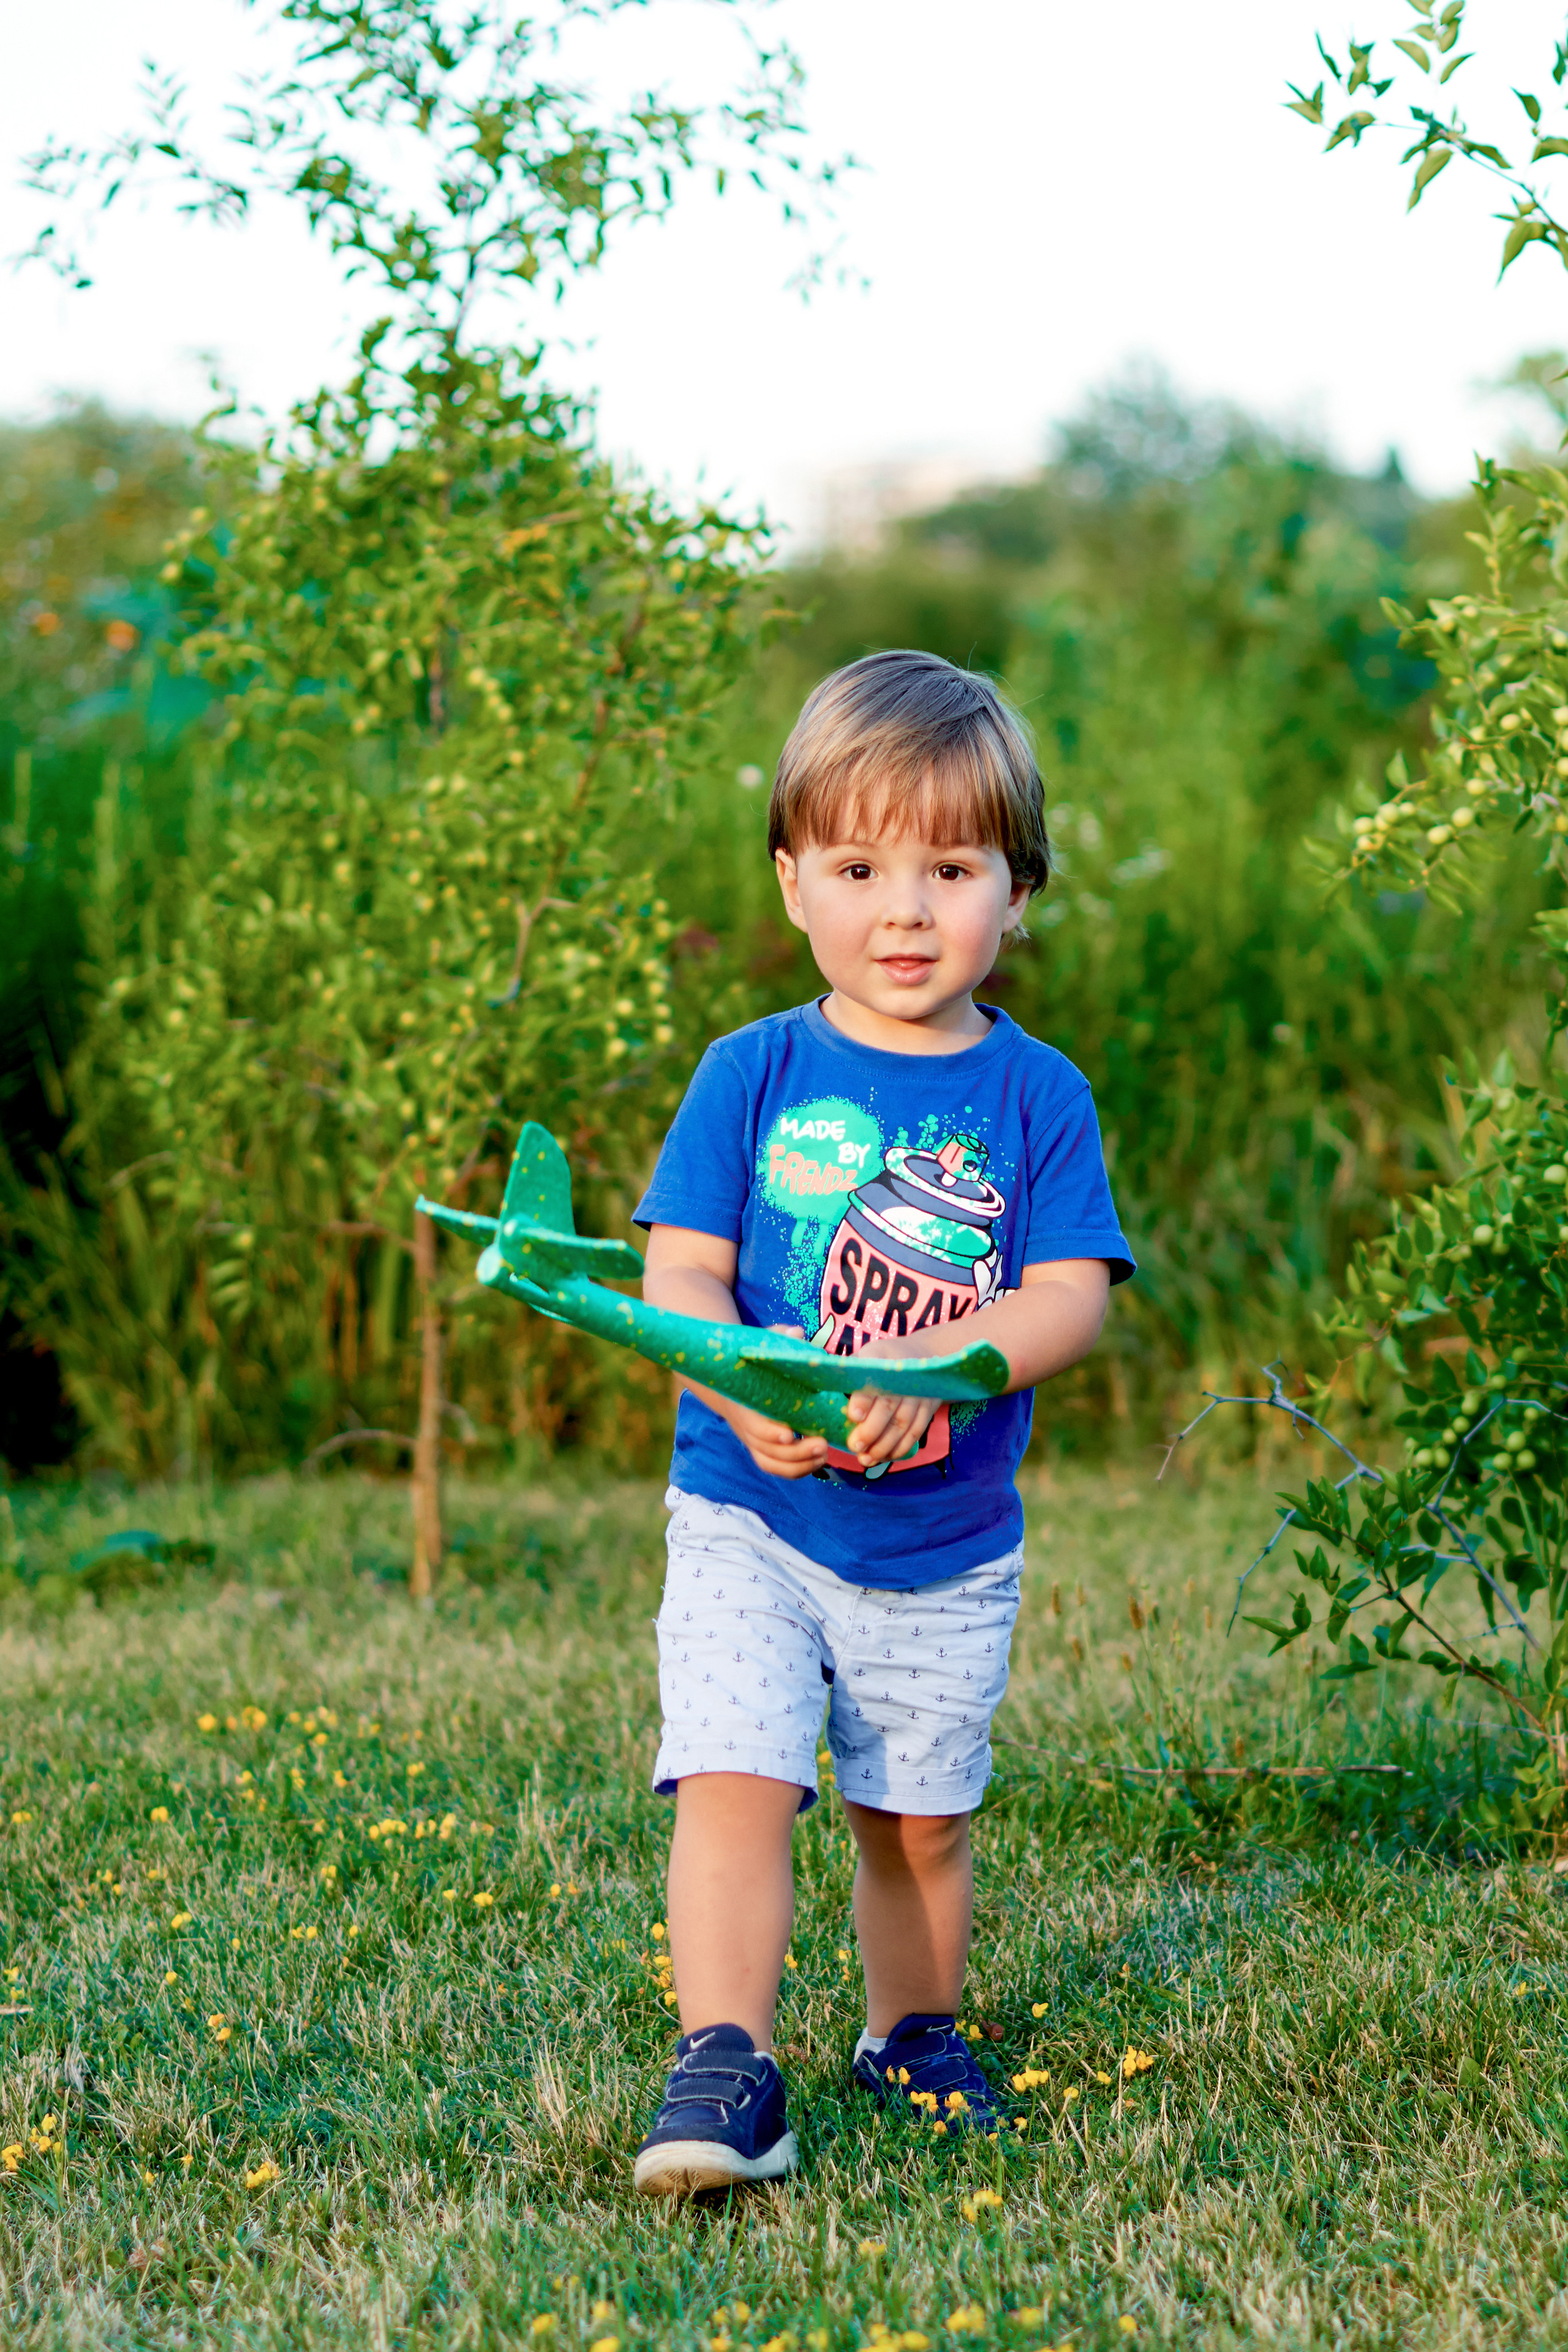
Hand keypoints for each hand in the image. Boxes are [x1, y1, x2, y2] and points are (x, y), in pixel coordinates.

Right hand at [707, 1326, 831, 1481]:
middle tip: (822, 1445)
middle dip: (795, 1452)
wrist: (729, 1381)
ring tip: (824, 1454)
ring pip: (771, 1463)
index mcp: (743, 1403)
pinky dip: (796, 1469)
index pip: (754, 1425)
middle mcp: (745, 1427)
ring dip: (799, 1465)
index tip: (790, 1433)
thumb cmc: (753, 1360)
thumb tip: (797, 1332)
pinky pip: (776, 1467)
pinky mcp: (762, 1449)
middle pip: (766, 1450)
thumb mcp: (762, 1344)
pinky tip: (818, 1461)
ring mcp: (753, 1441)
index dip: (770, 1432)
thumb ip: (778, 1337)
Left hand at [844, 1330, 944, 1467]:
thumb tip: (813, 1387)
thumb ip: (845, 1374)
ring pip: (904, 1424)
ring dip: (884, 1445)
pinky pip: (916, 1432)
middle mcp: (904, 1375)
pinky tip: (884, 1457)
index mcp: (881, 1357)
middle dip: (871, 1430)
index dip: (864, 1399)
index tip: (853, 1416)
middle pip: (889, 1405)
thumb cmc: (881, 1361)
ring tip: (866, 1459)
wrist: (923, 1356)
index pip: (873, 1379)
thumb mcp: (864, 1358)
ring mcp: (920, 1392)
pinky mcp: (929, 1408)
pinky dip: (900, 1448)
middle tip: (855, 1447)